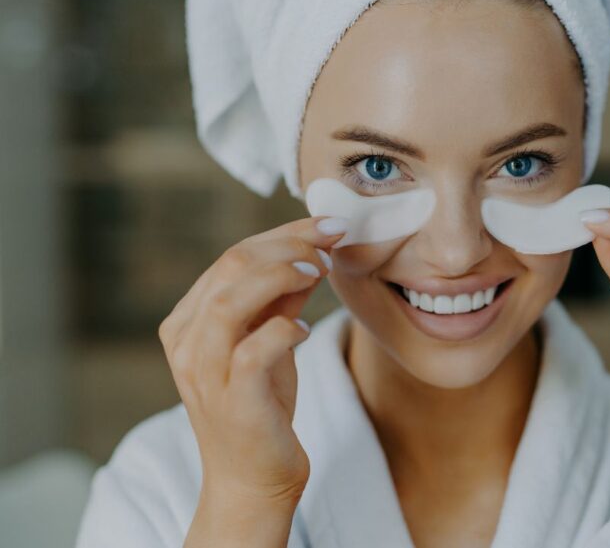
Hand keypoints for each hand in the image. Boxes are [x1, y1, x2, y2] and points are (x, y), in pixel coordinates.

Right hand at [159, 216, 346, 509]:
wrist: (253, 476)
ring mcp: (204, 372)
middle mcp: (187, 342)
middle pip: (230, 267)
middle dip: (287, 244)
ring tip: (319, 272)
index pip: (231, 257)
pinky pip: (252, 351)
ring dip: (280, 276)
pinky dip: (282, 330)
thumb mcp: (269, 338)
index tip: (327, 225)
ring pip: (231, 301)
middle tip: (331, 240)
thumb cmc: (262, 404)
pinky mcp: (232, 400)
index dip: (283, 233)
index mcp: (189, 321)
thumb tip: (312, 250)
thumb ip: (281, 297)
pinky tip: (303, 329)